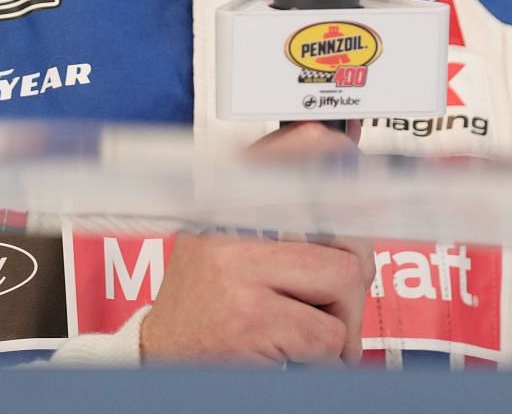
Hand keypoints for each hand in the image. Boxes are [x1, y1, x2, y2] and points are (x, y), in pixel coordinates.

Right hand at [139, 121, 370, 364]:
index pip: (287, 153)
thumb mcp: (221, 245)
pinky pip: (330, 333)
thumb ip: (273, 217)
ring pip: (345, 278)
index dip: (327, 153)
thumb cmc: (200, 307)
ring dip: (343, 318)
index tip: (346, 153)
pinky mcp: (253, 322)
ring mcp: (240, 275)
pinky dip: (329, 354)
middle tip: (338, 296)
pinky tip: (301, 354)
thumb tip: (334, 167)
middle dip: (354, 268)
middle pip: (338, 227)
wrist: (156, 359)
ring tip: (313, 330)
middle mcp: (229, 228)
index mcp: (224, 205)